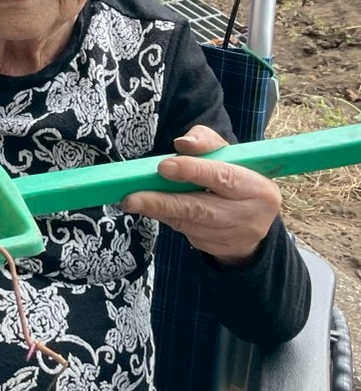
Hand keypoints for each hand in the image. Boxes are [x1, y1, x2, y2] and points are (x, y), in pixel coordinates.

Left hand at [120, 125, 280, 263]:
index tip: (164, 167)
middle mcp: (248, 215)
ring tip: (132, 201)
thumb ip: (206, 142)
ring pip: (189, 222)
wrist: (253, 218)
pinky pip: (186, 231)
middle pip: (201, 208)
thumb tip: (183, 144)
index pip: (224, 177)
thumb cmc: (236, 176)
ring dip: (159, 211)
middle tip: (134, 196)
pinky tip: (150, 208)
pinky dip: (166, 218)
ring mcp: (233, 236)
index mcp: (258, 187)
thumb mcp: (229, 154)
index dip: (193, 171)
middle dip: (164, 201)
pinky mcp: (217, 247)